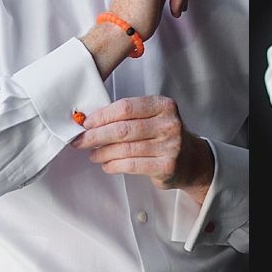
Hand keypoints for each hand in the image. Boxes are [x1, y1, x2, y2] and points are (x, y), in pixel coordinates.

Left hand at [72, 96, 214, 203]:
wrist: (191, 159)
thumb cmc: (164, 136)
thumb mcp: (153, 117)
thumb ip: (128, 116)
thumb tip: (92, 122)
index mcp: (163, 105)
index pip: (126, 108)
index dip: (102, 116)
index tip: (86, 123)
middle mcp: (168, 124)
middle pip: (123, 129)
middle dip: (96, 135)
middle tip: (80, 140)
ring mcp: (170, 145)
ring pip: (125, 149)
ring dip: (103, 152)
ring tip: (93, 154)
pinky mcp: (167, 166)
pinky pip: (132, 165)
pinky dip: (114, 165)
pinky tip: (107, 165)